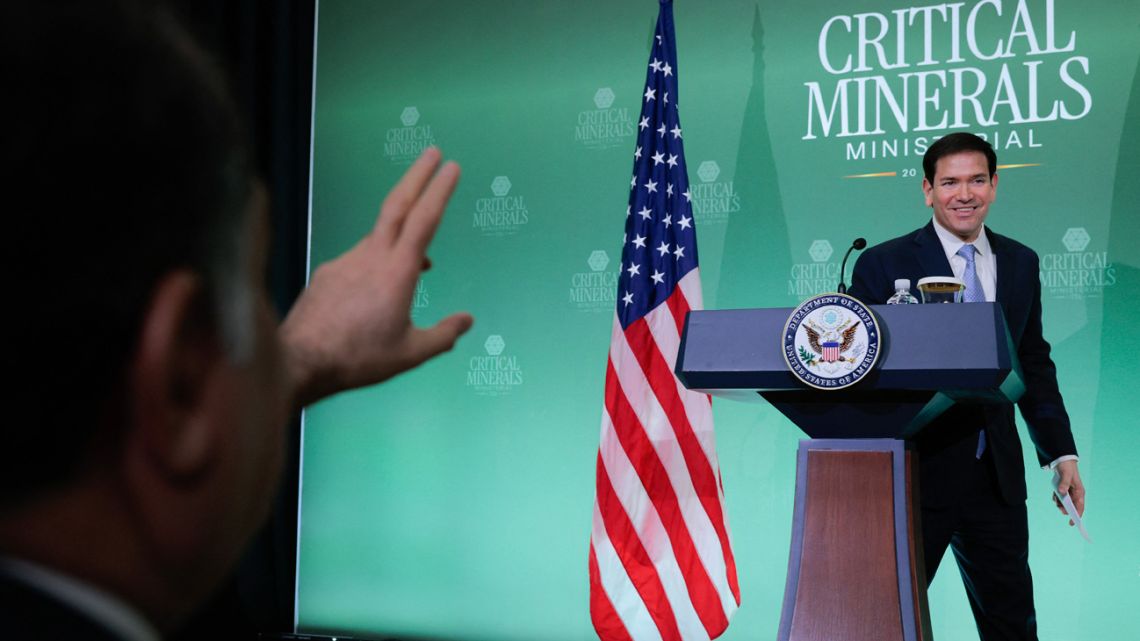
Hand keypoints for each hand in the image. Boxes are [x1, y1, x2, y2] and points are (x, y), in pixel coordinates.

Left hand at [280, 147, 473, 408]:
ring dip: (399, 233)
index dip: (440, 190)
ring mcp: (345, 261)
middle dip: (417, 175)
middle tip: (433, 153)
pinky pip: (359, 258)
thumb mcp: (410, 354)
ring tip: (417, 260)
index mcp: (397, 272)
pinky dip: (377, 261)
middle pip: (397, 205)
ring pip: (378, 236)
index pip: (424, 220)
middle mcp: (371, 257)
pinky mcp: (328, 273)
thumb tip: (468, 321)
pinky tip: (378, 288)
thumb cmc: (359, 358)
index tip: (452, 166)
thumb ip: (443, 336)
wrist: (300, 361)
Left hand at [1052, 459, 1084, 524]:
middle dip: (1064, 508)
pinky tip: (1054, 494)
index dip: (1077, 516)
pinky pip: (1059, 499)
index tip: (1071, 523)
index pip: (1080, 507)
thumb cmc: (1067, 468)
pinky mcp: (1064, 492)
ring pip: (1064, 504)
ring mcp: (1070, 493)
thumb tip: (1062, 493)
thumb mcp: (1066, 475)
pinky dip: (1056, 498)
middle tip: (1058, 505)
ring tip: (1055, 497)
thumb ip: (1064, 484)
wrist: (1062, 462)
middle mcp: (1076, 494)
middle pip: (1071, 507)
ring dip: (1058, 503)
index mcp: (1080, 492)